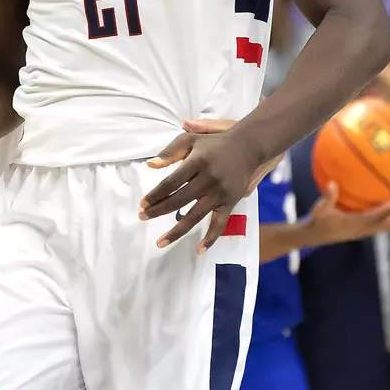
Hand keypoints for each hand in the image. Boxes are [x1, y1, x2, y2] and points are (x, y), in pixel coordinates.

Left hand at [143, 123, 269, 251]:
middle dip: (159, 210)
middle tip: (142, 217)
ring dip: (177, 231)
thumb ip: (170, 152)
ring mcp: (220, 193)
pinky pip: (220, 224)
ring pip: (195, 216)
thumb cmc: (213, 143)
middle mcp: (209, 179)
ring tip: (160, 242)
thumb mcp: (190, 140)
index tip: (142, 204)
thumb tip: (150, 166)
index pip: (171, 182)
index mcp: (197, 162)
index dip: (155, 194)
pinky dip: (210, 238)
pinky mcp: (230, 203)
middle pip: (179, 200)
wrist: (247, 147)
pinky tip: (199, 250)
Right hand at [302, 182, 389, 245]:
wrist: (316, 236)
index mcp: (350, 223)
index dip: (382, 211)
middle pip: (381, 225)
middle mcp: (359, 229)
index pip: (369, 217)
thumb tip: (332, 183)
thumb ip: (327, 197)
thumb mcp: (319, 209)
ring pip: (383, 227)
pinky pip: (379, 226)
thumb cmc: (319, 220)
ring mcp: (362, 232)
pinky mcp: (363, 232)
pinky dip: (389, 221)